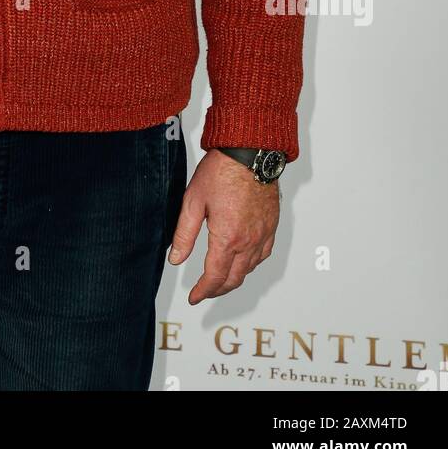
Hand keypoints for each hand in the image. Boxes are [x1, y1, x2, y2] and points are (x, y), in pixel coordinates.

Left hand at [166, 148, 278, 302]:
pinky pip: (263, 255)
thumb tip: (176, 259)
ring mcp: (263, 234)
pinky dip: (251, 264)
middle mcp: (249, 241)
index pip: (214, 277)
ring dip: (234, 279)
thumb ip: (184, 235)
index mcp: (227, 238)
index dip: (203, 291)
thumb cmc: (221, 171)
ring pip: (250, 269)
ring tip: (220, 279)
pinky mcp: (272, 226)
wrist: (250, 152)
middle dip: (217, 289)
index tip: (194, 297)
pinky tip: (243, 261)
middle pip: (234, 279)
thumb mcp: (193, 202)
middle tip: (204, 291)